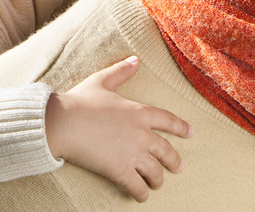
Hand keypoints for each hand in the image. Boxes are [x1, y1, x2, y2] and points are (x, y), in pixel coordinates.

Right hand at [45, 56, 191, 202]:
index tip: (190, 133)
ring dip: (157, 179)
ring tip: (157, 183)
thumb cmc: (80, 101)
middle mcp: (142, 134)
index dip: (181, 128)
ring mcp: (133, 154)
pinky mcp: (120, 171)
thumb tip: (135, 59)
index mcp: (140, 112)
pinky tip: (141, 196)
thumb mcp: (102, 81)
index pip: (168, 120)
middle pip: (166, 151)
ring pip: (155, 172)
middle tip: (178, 167)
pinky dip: (141, 193)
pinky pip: (138, 187)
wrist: (63, 122)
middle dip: (174, 161)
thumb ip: (121, 71)